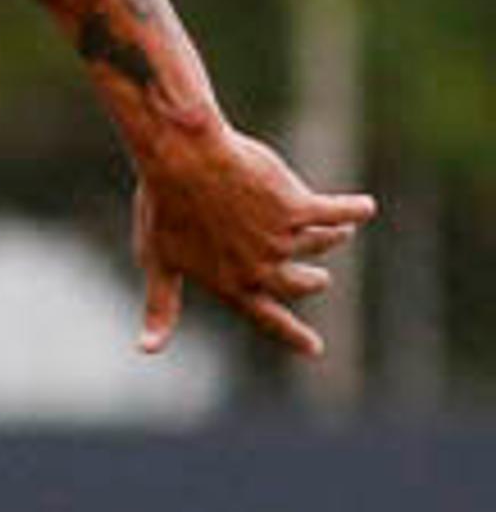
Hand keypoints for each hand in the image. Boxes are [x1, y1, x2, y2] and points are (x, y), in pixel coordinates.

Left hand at [130, 127, 375, 356]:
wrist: (181, 161)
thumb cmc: (163, 207)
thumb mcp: (157, 262)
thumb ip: (161, 306)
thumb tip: (146, 350)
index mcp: (228, 284)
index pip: (266, 318)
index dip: (291, 335)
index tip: (314, 349)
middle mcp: (259, 268)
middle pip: (302, 283)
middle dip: (312, 281)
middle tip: (319, 279)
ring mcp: (281, 238)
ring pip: (322, 242)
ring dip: (332, 236)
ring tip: (337, 230)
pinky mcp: (297, 206)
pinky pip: (338, 212)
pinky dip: (353, 210)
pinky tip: (364, 207)